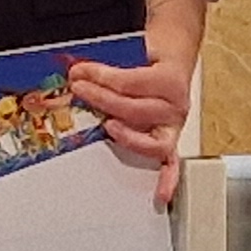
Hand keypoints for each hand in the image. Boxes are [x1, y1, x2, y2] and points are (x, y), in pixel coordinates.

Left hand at [67, 43, 195, 203]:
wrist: (173, 69)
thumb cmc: (150, 65)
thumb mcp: (131, 57)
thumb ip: (106, 68)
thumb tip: (75, 73)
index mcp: (169, 80)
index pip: (129, 82)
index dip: (100, 77)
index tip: (79, 73)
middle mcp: (175, 107)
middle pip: (136, 109)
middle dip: (103, 98)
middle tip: (80, 90)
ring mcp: (173, 128)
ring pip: (152, 142)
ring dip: (127, 137)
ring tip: (107, 126)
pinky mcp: (170, 144)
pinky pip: (171, 166)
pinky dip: (167, 181)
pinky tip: (160, 194)